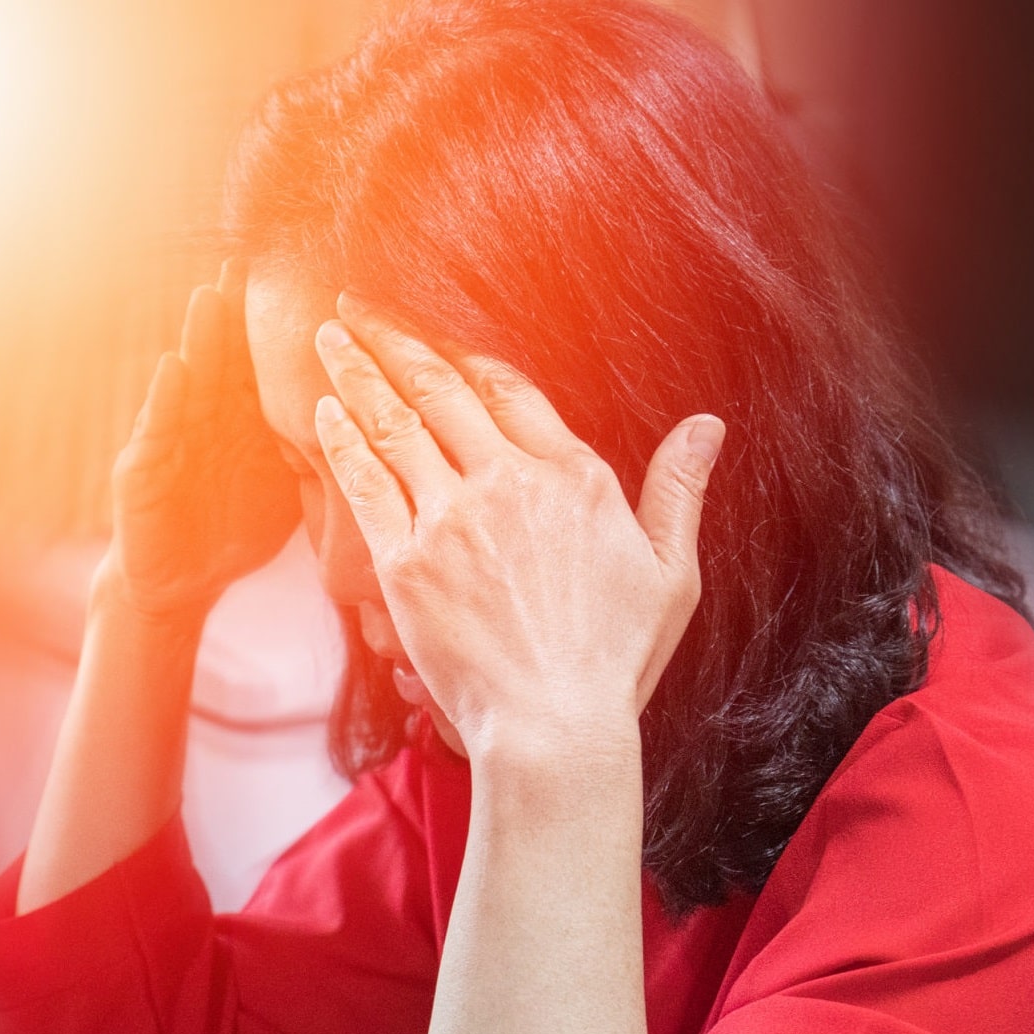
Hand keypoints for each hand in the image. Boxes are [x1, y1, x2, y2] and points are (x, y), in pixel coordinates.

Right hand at [102, 262, 300, 620]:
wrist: (182, 583)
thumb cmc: (236, 531)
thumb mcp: (288, 486)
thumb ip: (320, 452)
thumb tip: (385, 430)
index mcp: (247, 423)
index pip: (267, 364)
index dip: (284, 327)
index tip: (309, 279)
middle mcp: (210, 420)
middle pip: (228, 358)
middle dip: (239, 311)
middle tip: (254, 259)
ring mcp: (173, 439)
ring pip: (191, 381)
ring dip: (200, 338)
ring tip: (211, 295)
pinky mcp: (142, 470)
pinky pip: (156, 430)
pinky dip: (164, 399)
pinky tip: (174, 367)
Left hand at [312, 295, 722, 759]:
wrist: (553, 728)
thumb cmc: (615, 660)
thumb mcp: (671, 573)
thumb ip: (678, 491)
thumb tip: (708, 426)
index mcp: (571, 477)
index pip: (506, 388)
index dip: (462, 351)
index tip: (433, 328)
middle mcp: (508, 483)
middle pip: (440, 390)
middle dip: (394, 340)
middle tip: (357, 306)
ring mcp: (452, 520)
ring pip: (396, 425)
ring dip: (358, 373)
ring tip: (330, 336)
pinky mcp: (407, 563)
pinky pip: (368, 484)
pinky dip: (344, 441)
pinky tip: (325, 411)